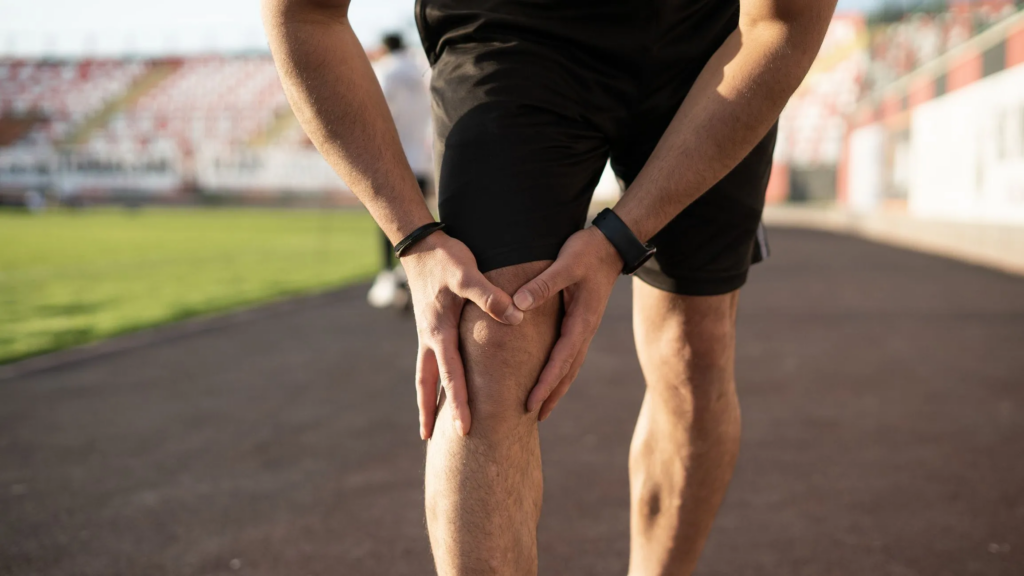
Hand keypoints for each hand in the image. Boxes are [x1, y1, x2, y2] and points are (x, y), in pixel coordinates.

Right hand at [401, 231, 522, 439]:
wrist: (420, 244)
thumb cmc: (447, 258)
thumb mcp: (468, 274)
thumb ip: (490, 297)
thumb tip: (515, 316)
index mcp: (439, 331)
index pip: (450, 374)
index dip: (458, 401)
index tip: (463, 428)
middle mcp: (429, 338)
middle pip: (428, 383)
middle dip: (431, 411)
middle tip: (431, 441)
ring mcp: (427, 333)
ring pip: (423, 375)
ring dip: (425, 400)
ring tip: (426, 427)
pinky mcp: (431, 326)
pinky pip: (430, 361)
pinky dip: (431, 380)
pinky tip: (437, 389)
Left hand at [512, 226, 622, 420]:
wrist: (611, 245)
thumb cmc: (588, 252)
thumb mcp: (565, 263)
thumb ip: (543, 284)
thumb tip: (517, 304)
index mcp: (582, 321)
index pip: (561, 360)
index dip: (545, 383)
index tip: (531, 402)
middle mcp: (585, 329)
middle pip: (568, 371)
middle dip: (552, 394)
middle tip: (534, 416)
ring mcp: (584, 327)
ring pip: (570, 365)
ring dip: (557, 387)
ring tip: (542, 407)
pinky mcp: (580, 321)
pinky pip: (569, 353)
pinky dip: (560, 370)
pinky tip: (550, 376)